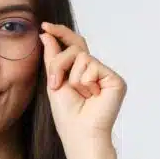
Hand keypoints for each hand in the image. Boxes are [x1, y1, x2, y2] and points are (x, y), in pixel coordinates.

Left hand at [40, 22, 126, 143]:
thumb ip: (53, 57)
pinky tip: (92, 96)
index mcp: (80, 71)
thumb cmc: (67, 114)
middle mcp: (94, 70)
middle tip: (56, 85)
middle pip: (75, 47)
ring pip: (81, 56)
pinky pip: (92, 65)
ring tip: (80, 95)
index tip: (45, 26)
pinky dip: (85, 82)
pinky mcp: (114, 79)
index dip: (60, 33)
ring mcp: (105, 74)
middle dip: (59, 63)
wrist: (79, 132)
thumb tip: (47, 34)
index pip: (72, 45)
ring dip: (72, 77)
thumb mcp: (54, 81)